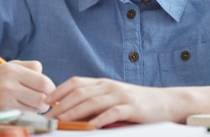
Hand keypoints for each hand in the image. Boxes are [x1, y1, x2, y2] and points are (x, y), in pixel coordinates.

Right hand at [0, 60, 55, 113]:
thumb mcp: (7, 67)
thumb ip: (29, 68)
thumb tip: (46, 79)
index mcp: (12, 71)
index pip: (44, 82)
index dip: (50, 88)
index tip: (46, 90)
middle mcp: (9, 86)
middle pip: (43, 97)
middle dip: (45, 101)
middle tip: (40, 101)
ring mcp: (4, 102)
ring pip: (35, 110)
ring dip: (36, 110)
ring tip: (27, 105)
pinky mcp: (0, 115)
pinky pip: (24, 118)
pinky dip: (26, 117)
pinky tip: (19, 111)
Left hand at [45, 77, 168, 127]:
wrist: (164, 102)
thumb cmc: (135, 103)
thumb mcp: (112, 97)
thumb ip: (93, 100)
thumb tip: (67, 109)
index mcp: (102, 83)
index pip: (76, 82)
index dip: (59, 90)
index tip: (45, 101)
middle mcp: (109, 86)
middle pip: (81, 92)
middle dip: (62, 104)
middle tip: (49, 116)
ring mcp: (121, 95)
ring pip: (93, 101)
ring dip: (75, 111)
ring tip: (62, 120)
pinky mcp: (132, 107)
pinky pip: (113, 112)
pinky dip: (100, 119)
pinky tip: (91, 126)